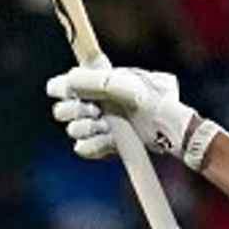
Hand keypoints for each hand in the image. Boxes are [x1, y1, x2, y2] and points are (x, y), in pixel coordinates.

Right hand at [47, 66, 196, 159]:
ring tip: (108, 127)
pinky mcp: (103, 146)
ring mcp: (97, 127)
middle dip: (75, 111)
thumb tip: (68, 80)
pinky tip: (111, 140)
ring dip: (88, 128)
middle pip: (61, 111)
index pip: (59, 86)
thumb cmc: (151, 99)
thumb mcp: (123, 84)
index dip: (61, 89)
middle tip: (96, 111)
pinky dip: (95, 145)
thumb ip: (93, 81)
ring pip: (72, 130)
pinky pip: (83, 149)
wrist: (168, 126)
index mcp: (94, 84)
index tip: (73, 92)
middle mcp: (92, 105)